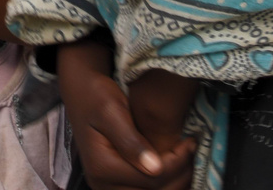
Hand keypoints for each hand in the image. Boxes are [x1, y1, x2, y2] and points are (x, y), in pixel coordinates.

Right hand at [57, 40, 193, 189]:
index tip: (190, 142)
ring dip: (174, 181)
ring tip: (186, 157)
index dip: (177, 163)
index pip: (152, 178)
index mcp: (102, 166)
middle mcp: (102, 182)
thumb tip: (154, 168)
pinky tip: (174, 165)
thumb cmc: (96, 95)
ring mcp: (106, 185)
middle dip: (179, 175)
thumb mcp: (112, 111)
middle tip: (191, 150)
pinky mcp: (112, 183)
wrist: (81, 92)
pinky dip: (164, 182)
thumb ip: (131, 141)